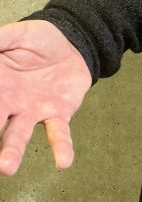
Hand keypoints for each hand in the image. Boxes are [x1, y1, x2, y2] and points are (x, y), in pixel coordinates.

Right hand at [0, 20, 91, 174]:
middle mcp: (8, 103)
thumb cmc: (40, 40)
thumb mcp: (18, 35)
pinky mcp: (58, 114)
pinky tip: (64, 162)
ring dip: (12, 151)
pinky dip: (62, 147)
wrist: (73, 45)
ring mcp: (32, 111)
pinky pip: (59, 133)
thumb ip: (0, 40)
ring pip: (18, 135)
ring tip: (6, 167)